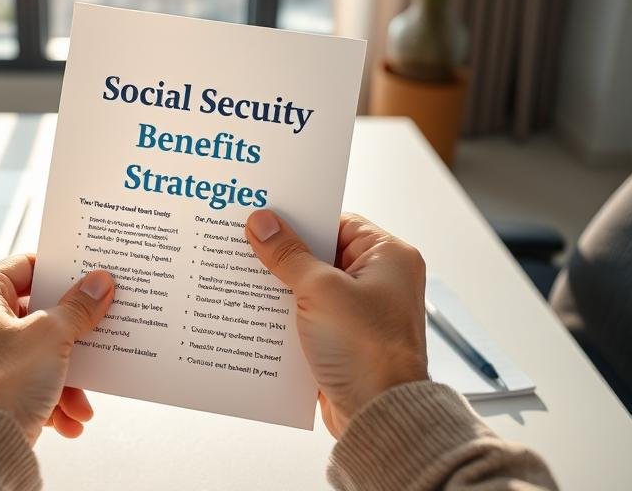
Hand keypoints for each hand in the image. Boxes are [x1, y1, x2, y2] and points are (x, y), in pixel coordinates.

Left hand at [0, 253, 114, 443]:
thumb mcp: (51, 338)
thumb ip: (77, 307)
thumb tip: (97, 284)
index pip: (23, 267)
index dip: (58, 274)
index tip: (84, 282)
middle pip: (30, 316)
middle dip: (66, 340)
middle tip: (90, 339)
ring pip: (26, 354)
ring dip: (60, 377)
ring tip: (79, 401)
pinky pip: (15, 381)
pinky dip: (42, 396)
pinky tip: (65, 418)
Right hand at [245, 210, 427, 436]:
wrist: (378, 417)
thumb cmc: (369, 353)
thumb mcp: (321, 290)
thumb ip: (288, 255)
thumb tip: (263, 224)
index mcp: (388, 257)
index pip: (337, 221)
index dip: (300, 218)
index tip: (265, 214)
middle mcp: (379, 280)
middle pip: (320, 253)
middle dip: (284, 252)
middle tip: (246, 242)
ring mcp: (361, 312)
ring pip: (310, 286)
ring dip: (280, 285)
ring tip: (243, 274)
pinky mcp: (343, 339)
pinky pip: (307, 315)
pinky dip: (284, 314)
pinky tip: (255, 311)